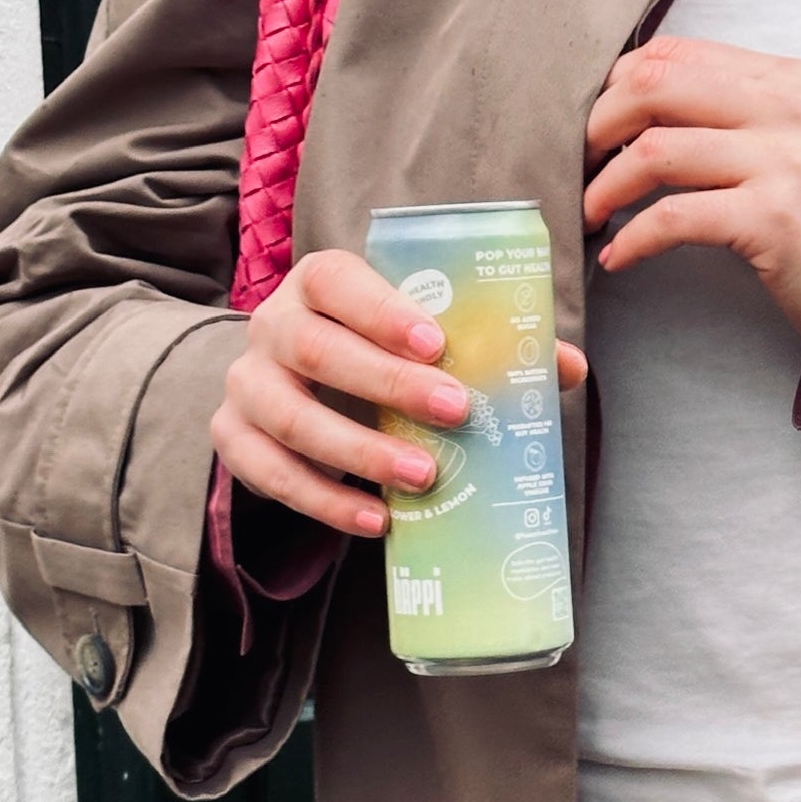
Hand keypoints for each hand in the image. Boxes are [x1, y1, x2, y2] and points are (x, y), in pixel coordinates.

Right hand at [211, 249, 587, 537]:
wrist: (295, 380)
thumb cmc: (379, 350)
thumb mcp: (423, 336)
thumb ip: (492, 343)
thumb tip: (567, 366)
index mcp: (321, 282)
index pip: (339, 280)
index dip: (384, 310)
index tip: (439, 344)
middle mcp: (273, 324)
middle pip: (316, 349)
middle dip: (388, 384)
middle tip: (457, 412)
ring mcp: (247, 383)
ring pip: (288, 416)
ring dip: (359, 452)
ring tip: (424, 477)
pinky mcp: (233, 437)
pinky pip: (268, 474)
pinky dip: (323, 501)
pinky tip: (377, 520)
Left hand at [584, 36, 800, 362]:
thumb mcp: (800, 145)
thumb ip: (738, 115)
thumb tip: (639, 109)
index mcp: (788, 79)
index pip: (675, 53)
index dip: (615, 87)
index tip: (594, 128)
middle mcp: (787, 107)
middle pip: (653, 88)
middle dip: (595, 128)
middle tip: (576, 167)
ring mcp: (784, 160)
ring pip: (654, 151)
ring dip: (604, 188)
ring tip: (591, 215)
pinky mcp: (773, 218)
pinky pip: (673, 218)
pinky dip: (633, 240)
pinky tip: (620, 258)